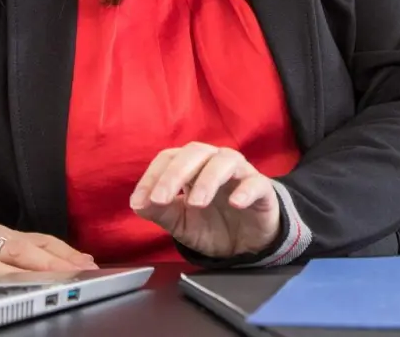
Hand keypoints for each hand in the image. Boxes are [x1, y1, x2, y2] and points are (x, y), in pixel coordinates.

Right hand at [0, 220, 96, 276]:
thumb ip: (31, 250)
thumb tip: (80, 261)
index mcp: (2, 233)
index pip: (40, 240)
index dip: (64, 253)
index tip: (88, 266)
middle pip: (20, 250)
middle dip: (48, 264)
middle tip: (72, 275)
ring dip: (20, 277)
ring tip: (43, 288)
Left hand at [130, 143, 280, 258]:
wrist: (245, 245)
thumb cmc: (211, 225)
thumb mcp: (180, 223)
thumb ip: (160, 211)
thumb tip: (137, 203)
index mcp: (191, 166)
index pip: (169, 158)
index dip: (152, 176)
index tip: (139, 201)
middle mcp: (215, 162)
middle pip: (195, 153)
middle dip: (174, 175)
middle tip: (161, 199)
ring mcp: (240, 173)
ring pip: (224, 162)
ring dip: (207, 180)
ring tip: (196, 203)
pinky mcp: (262, 189)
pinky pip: (255, 183)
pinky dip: (245, 190)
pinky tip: (235, 203)